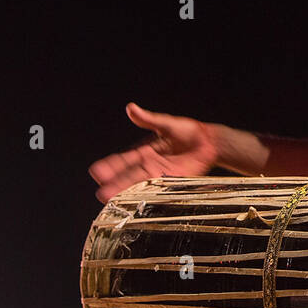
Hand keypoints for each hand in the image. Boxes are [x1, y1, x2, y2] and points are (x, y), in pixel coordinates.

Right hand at [88, 102, 219, 202]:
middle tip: (100, 191)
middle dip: (115, 183)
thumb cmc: (188, 130)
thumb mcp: (166, 123)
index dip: (111, 165)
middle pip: (129, 174)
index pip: (124, 159)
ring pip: (140, 183)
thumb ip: (149, 119)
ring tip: (111, 198)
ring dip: (126, 190)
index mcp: (145, 150)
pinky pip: (157, 187)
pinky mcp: (173, 179)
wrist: (209, 142)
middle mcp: (150, 163)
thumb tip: (131, 108)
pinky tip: (134, 200)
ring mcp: (161, 173)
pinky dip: (146, 193)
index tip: (97, 171)